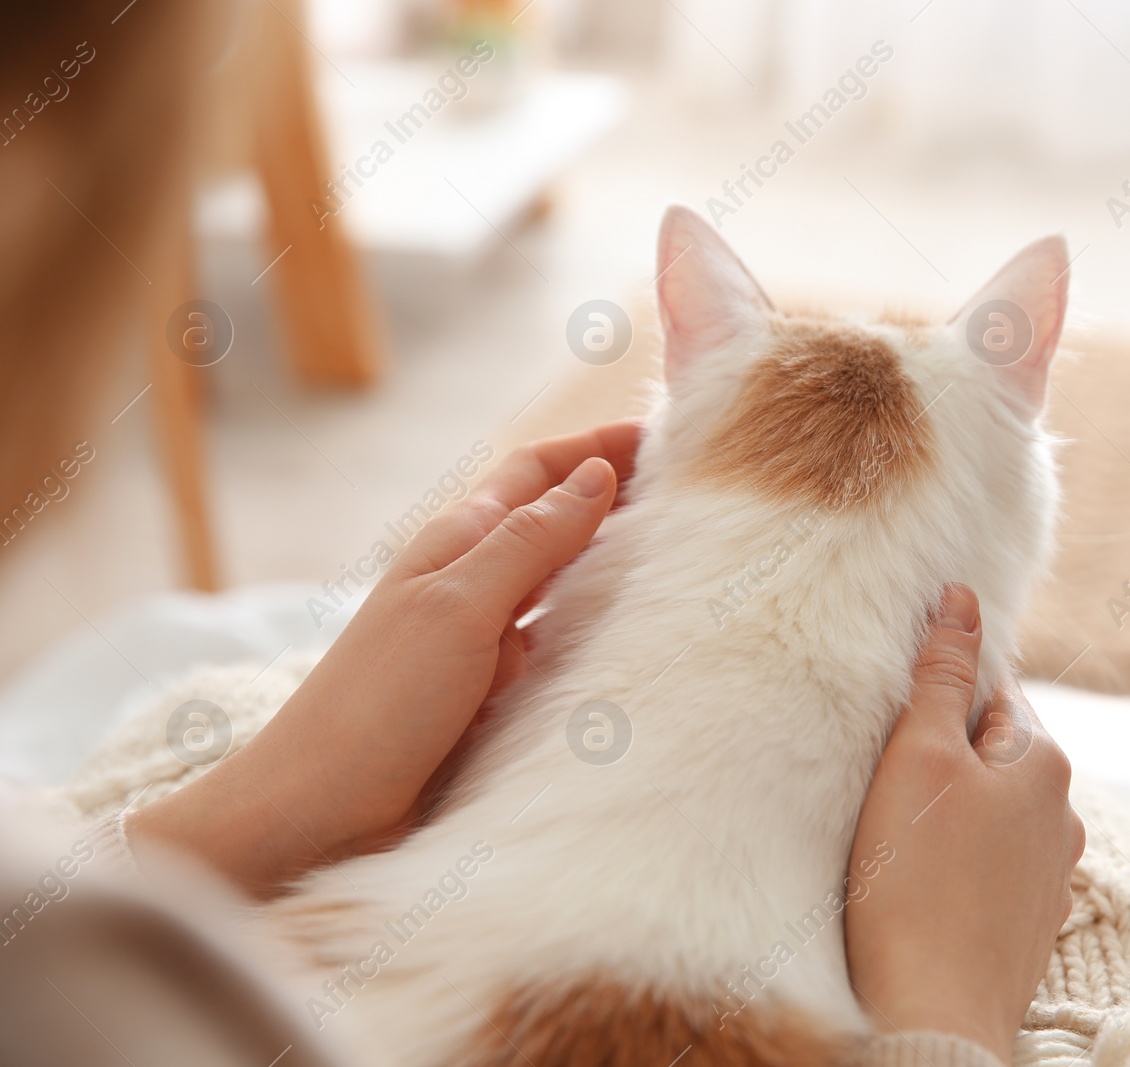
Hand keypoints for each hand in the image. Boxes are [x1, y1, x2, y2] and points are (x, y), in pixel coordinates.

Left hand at [126, 420, 641, 895]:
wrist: (320, 809)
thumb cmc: (378, 702)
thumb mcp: (460, 607)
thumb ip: (531, 541)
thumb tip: (598, 474)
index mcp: (457, 542)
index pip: (538, 471)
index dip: (597, 447)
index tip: (668, 435)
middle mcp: (471, 580)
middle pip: (553, 519)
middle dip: (614, 496)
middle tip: (689, 489)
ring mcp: (481, 638)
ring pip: (561, 581)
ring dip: (610, 560)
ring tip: (677, 552)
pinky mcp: (491, 693)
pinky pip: (557, 643)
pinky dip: (595, 627)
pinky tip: (630, 633)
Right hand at [844, 584, 1084, 1064]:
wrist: (932, 1018)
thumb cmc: (914, 884)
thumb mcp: (918, 757)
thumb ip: (941, 675)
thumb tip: (961, 599)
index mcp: (1044, 762)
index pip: (990, 692)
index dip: (935, 698)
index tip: (891, 721)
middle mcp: (1062, 815)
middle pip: (990, 752)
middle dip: (940, 756)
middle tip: (879, 783)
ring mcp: (1049, 875)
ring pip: (988, 812)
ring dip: (946, 812)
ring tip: (893, 839)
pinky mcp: (1025, 924)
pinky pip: (986, 866)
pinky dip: (954, 864)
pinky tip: (916, 886)